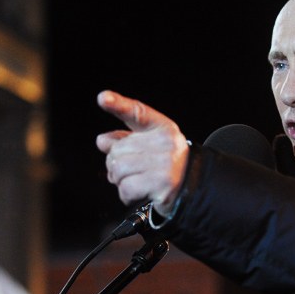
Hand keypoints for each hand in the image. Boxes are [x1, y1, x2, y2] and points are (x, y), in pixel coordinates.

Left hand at [96, 90, 189, 214]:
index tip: (102, 98)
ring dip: (120, 180)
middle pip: (117, 150)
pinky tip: (140, 192)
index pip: (138, 112)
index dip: (118, 105)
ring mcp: (165, 164)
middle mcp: (166, 143)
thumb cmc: (166, 166)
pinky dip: (127, 195)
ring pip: (119, 170)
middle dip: (116, 164)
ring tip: (137, 181)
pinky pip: (126, 188)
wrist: (192, 188)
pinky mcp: (162, 185)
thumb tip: (102, 141)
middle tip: (132, 171)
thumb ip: (125, 139)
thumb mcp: (150, 146)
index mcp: (162, 128)